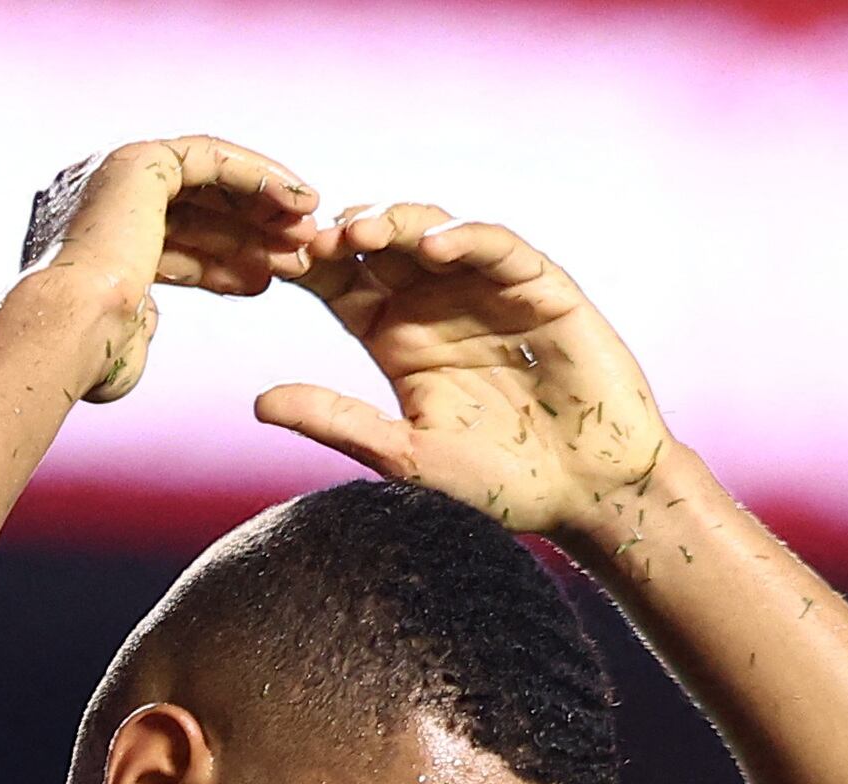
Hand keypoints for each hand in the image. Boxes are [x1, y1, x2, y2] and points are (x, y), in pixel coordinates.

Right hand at [17, 138, 318, 402]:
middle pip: (191, 205)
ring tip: (306, 239)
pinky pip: (212, 158)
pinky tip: (298, 204)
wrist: (68, 332)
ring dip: (261, 208)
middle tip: (298, 255)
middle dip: (249, 231)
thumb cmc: (87, 355)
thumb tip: (142, 317)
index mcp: (86, 236)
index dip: (221, 258)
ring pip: (206, 179)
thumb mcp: (118, 331)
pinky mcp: (138, 160)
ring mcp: (111, 171)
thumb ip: (133, 317)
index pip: (168, 237)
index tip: (265, 281)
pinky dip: (258, 177)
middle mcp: (93, 194)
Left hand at [264, 208, 673, 539]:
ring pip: (432, 231)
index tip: (272, 261)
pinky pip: (497, 246)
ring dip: (396, 223)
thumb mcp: (406, 458)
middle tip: (309, 236)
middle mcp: (436, 304)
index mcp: (395, 338)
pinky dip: (466, 237)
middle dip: (343, 233)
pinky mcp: (539, 285)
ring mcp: (487, 289)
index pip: (341, 284)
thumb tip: (258, 402)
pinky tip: (433, 245)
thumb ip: (339, 423)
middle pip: (379, 246)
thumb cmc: (500, 484)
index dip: (309, 267)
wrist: (589, 495)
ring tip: (361, 230)